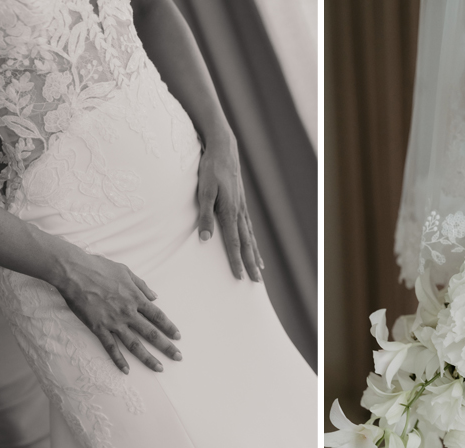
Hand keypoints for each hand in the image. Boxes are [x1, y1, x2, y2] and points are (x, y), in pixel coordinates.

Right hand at [50, 247, 181, 373]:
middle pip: (151, 333)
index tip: (178, 336)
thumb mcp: (126, 271)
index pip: (158, 316)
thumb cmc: (99, 268)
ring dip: (148, 358)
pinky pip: (110, 347)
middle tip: (178, 357)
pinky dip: (119, 360)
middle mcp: (128, 312)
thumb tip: (155, 297)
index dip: (169, 327)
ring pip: (134, 344)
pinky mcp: (98, 328)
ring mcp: (113, 322)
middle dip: (166, 346)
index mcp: (136, 298)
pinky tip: (126, 370)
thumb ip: (142, 286)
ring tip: (159, 368)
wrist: (74, 272)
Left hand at [196, 135, 263, 281]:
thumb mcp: (203, 191)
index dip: (236, 261)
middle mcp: (239, 212)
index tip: (239, 277)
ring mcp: (242, 207)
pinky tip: (253, 243)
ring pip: (250, 236)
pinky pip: (248, 226)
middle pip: (246, 243)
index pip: (233, 243)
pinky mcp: (240, 202)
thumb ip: (204, 215)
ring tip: (260, 269)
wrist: (224, 148)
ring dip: (255, 254)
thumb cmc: (210, 168)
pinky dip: (252, 239)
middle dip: (251, 263)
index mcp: (229, 212)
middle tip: (256, 282)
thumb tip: (204, 239)